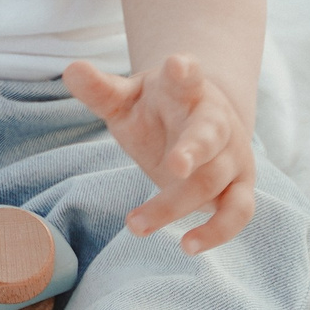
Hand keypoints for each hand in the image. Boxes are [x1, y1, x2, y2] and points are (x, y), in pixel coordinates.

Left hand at [63, 55, 255, 253]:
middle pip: (209, 134)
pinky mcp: (239, 186)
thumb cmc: (156, 110)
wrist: (202, 122)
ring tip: (135, 225)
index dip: (186, 70)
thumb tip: (70, 69)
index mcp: (187, 91)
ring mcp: (232, 155)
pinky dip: (218, 231)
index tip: (178, 63)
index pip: (188, 77)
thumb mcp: (126, 99)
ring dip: (176, 205)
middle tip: (174, 166)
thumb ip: (100, 89)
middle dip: (194, 150)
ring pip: (214, 180)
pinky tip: (187, 246)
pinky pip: (239, 211)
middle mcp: (216, 121)